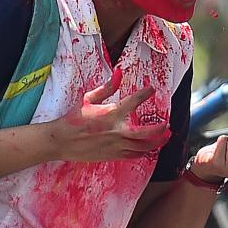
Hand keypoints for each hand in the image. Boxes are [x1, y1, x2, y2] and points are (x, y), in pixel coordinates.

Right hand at [51, 68, 168, 160]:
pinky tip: (149, 148)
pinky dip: (143, 152)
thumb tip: (119, 72)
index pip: (133, 102)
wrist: (59, 141)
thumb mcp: (88, 98)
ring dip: (156, 143)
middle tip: (167, 125)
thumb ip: (107, 87)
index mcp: (110, 114)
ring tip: (165, 138)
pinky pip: (133, 155)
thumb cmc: (73, 118)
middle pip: (145, 134)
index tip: (152, 89)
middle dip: (159, 130)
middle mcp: (115, 131)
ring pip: (142, 147)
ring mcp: (115, 146)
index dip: (145, 94)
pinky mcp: (112, 156)